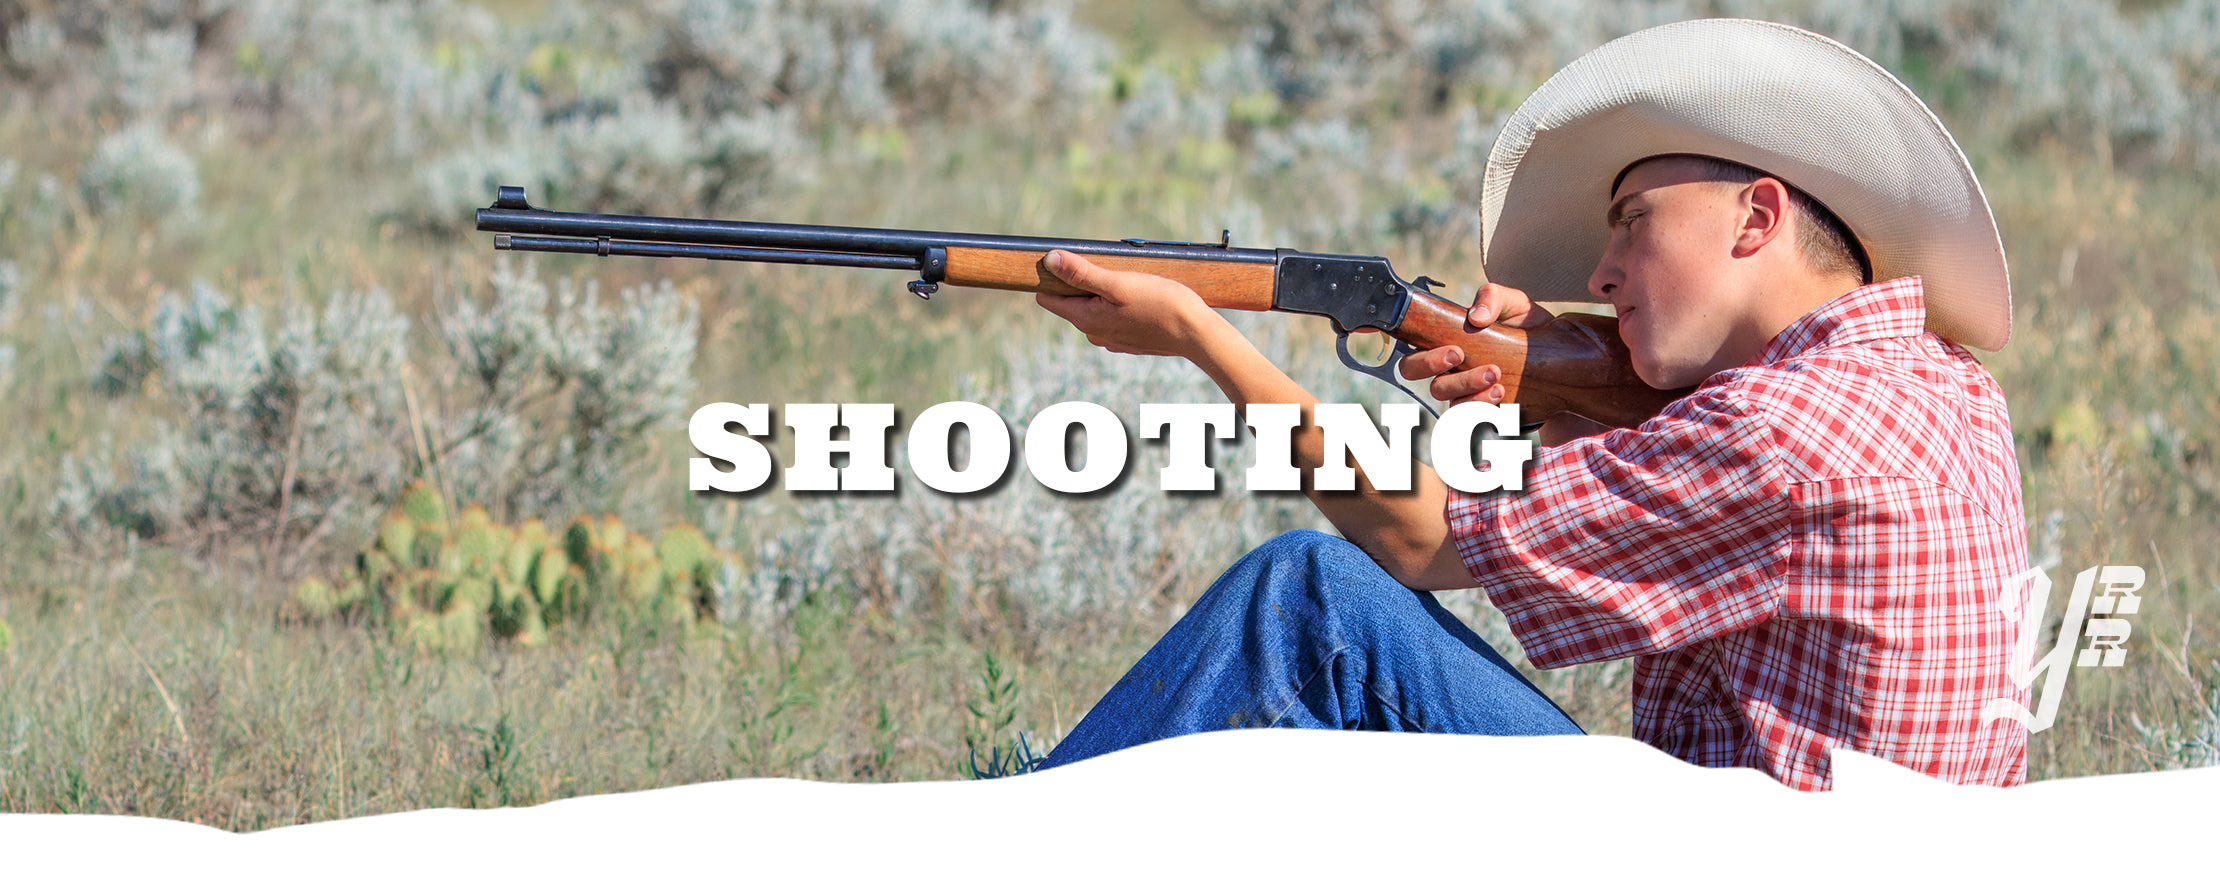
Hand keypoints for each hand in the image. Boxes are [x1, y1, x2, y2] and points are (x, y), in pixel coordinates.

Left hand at [1034, 250, 1222, 358]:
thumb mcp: (1119, 282)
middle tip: (1111, 268)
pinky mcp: (1128, 341)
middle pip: (1072, 301)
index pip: (1048, 298)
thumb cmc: (1160, 304)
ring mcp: (1111, 339)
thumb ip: (1082, 273)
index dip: (1053, 277)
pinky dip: (1121, 305)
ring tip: (1130, 281)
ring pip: (1095, 308)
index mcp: (1086, 319)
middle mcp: (1094, 333)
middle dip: (1084, 282)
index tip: (1070, 261)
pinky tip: (1141, 298)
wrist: (1196, 334)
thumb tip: (1049, 261)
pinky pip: (1113, 317)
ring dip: (1105, 292)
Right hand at [1395, 283, 1554, 405]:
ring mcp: (1464, 394)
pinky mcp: (1483, 413)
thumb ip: (1494, 297)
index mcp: (1447, 342)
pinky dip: (1482, 408)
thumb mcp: (1517, 305)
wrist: (1565, 365)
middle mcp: (1449, 370)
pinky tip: (1502, 393)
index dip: (1417, 353)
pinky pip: (1469, 419)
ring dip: (1466, 388)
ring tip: (1496, 376)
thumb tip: (1475, 317)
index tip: (1451, 349)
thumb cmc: (1532, 331)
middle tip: (1459, 355)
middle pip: (1414, 374)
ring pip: (1446, 399)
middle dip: (1432, 365)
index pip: (1413, 350)